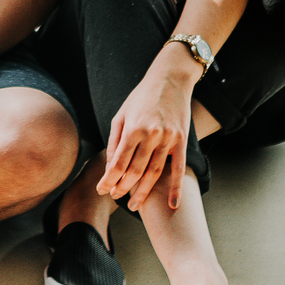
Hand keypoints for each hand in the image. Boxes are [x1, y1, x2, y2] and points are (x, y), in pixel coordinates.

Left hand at [96, 56, 198, 212]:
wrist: (170, 79)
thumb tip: (111, 166)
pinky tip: (172, 205)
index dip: (109, 180)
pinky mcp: (181, 141)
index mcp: (133, 128)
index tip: (102, 190)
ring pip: (154, 174)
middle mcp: (151, 135)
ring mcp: (168, 139)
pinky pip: (178, 169)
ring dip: (143, 192)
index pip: (118, 163)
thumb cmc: (142, 96)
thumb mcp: (122, 114)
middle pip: (135, 171)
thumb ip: (115, 141)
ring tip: (134, 205)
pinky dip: (175, 189)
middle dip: (123, 188)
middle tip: (116, 198)